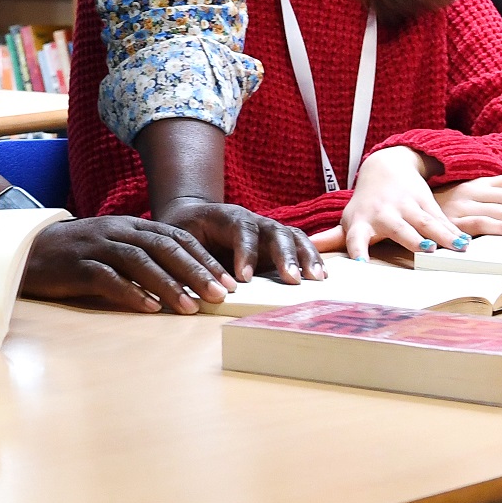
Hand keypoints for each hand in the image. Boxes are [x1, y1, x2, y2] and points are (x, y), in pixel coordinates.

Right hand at [21, 216, 234, 313]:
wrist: (27, 251)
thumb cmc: (77, 255)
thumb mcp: (113, 246)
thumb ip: (144, 255)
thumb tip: (185, 279)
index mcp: (129, 225)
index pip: (175, 236)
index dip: (204, 258)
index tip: (228, 281)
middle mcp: (115, 231)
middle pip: (163, 246)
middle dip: (195, 271)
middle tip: (220, 294)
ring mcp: (95, 247)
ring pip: (139, 261)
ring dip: (168, 284)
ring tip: (190, 307)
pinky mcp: (76, 266)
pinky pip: (107, 278)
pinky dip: (130, 293)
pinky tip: (149, 309)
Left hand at [152, 195, 321, 285]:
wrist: (193, 219)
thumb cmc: (186, 232)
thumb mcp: (180, 241)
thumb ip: (192, 259)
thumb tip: (200, 285)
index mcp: (227, 217)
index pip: (241, 230)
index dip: (246, 252)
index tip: (244, 278)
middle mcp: (253, 221)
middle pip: (275, 231)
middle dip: (285, 255)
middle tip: (292, 279)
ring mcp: (268, 231)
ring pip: (292, 236)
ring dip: (305, 256)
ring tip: (316, 279)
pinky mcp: (278, 245)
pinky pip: (299, 245)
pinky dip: (311, 258)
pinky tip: (320, 276)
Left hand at [339, 147, 464, 256]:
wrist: (386, 167)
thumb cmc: (366, 204)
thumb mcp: (349, 219)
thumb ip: (332, 238)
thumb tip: (307, 250)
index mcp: (362, 223)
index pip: (356, 238)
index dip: (358, 250)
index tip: (361, 265)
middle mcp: (385, 215)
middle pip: (399, 228)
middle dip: (411, 238)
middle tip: (425, 250)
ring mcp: (407, 207)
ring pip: (426, 222)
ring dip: (442, 235)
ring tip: (457, 248)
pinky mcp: (426, 202)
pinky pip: (441, 219)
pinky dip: (454, 230)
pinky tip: (466, 241)